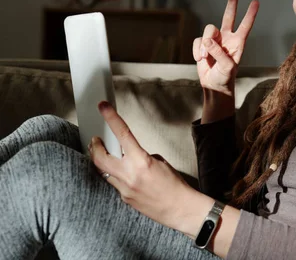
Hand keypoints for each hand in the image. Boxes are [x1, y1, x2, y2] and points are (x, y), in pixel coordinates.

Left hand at [89, 101, 199, 231]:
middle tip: (95, 141)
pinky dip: (115, 176)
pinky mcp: (124, 198)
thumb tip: (130, 154)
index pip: (122, 134)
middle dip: (94, 147)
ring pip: (102, 172)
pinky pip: (113, 183)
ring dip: (102, 162)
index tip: (103, 107)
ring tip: (106, 156)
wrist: (179, 208)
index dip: (110, 118)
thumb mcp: (160, 161)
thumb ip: (142, 155)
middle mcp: (129, 174)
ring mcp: (124, 188)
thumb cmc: (175, 185)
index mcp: (141, 161)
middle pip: (99, 158)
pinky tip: (124, 175)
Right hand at [193, 0, 258, 95]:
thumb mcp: (227, 67)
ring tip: (205, 58)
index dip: (250, 14)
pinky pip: (197, 41)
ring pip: (208, 30)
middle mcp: (227, 38)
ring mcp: (214, 40)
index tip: (256, 2)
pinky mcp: (202, 44)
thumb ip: (219, 53)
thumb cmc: (225, 78)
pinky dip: (197, 51)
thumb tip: (208, 40)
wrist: (214, 86)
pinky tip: (200, 60)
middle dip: (232, 1)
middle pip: (229, 15)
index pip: (245, 26)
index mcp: (238, 43)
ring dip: (205, 45)